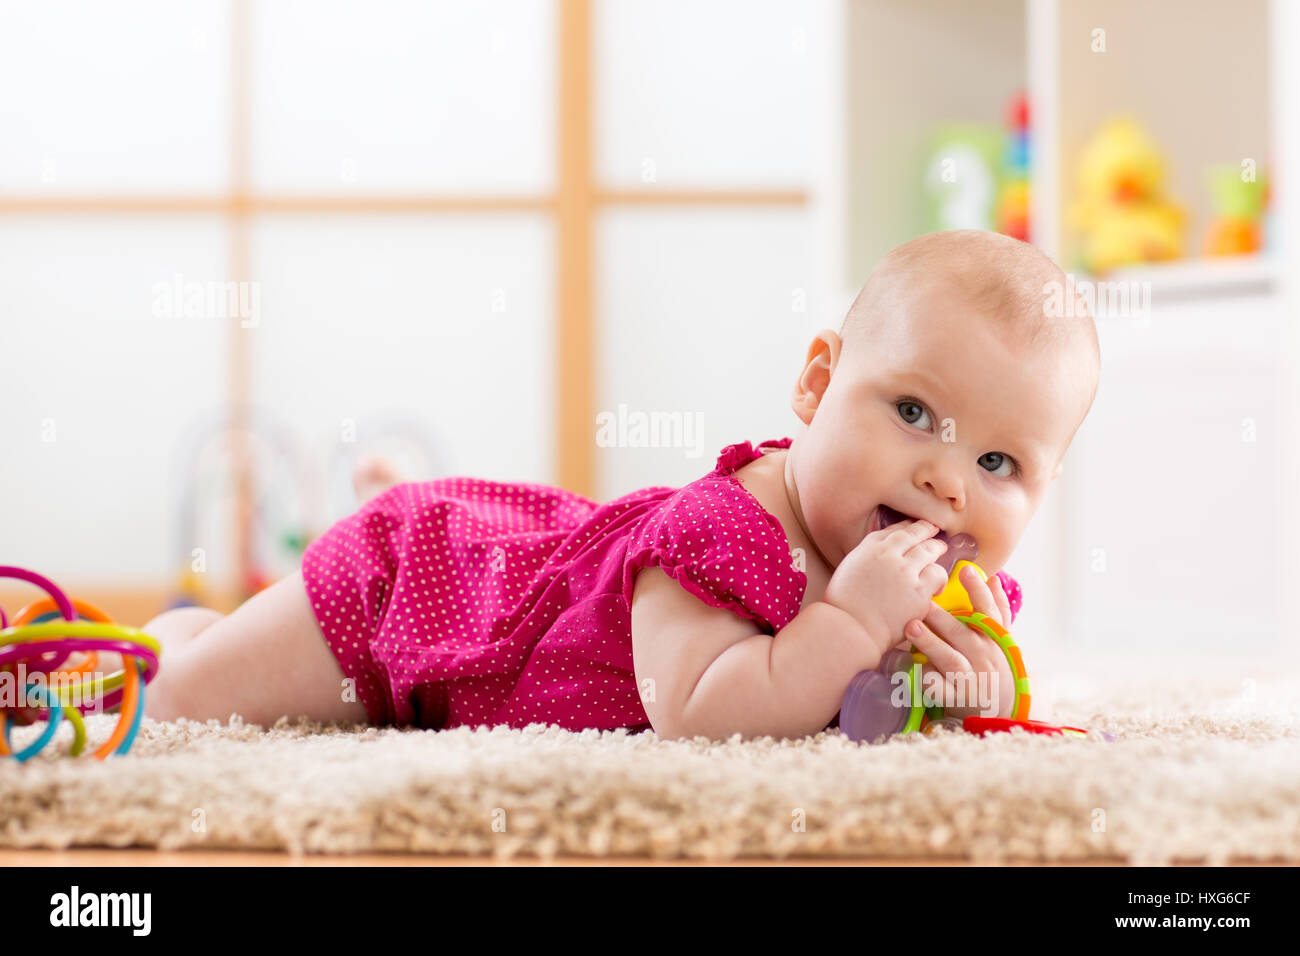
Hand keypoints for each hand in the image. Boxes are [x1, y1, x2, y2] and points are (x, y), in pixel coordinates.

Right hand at [822, 518, 949, 667]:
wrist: (849, 628)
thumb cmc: (843, 606)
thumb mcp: (848, 570)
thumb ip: (867, 558)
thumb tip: (881, 555)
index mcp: (868, 548)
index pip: (893, 530)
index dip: (907, 527)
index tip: (913, 527)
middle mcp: (887, 554)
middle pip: (913, 534)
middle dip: (925, 529)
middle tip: (932, 529)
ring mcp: (905, 571)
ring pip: (929, 550)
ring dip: (936, 548)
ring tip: (940, 548)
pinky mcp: (919, 591)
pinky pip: (937, 574)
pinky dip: (938, 576)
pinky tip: (937, 583)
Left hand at [903, 565, 1016, 718]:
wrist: (1003, 710)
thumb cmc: (997, 666)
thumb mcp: (1003, 639)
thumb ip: (997, 609)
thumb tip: (993, 577)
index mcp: (994, 639)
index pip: (989, 611)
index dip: (979, 591)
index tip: (966, 570)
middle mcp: (984, 656)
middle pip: (963, 634)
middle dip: (942, 618)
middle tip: (922, 601)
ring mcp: (971, 679)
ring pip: (950, 659)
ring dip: (931, 643)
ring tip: (912, 628)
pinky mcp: (957, 699)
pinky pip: (940, 689)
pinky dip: (929, 680)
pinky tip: (916, 670)